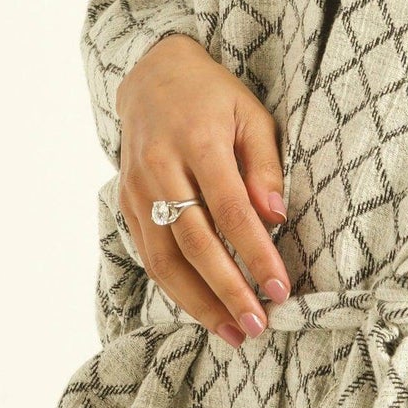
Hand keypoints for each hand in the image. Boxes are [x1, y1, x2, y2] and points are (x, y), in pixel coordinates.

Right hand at [115, 36, 289, 346]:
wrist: (152, 73)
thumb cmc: (214, 96)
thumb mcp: (251, 114)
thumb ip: (264, 165)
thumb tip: (275, 217)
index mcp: (198, 141)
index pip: (230, 211)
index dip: (255, 254)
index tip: (280, 289)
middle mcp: (161, 168)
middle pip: (194, 243)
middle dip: (227, 291)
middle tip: (257, 326)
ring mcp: (137, 188)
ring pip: (164, 258)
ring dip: (198, 303)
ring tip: (232, 333)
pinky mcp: (126, 202)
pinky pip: (150, 254)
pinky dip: (175, 288)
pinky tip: (203, 310)